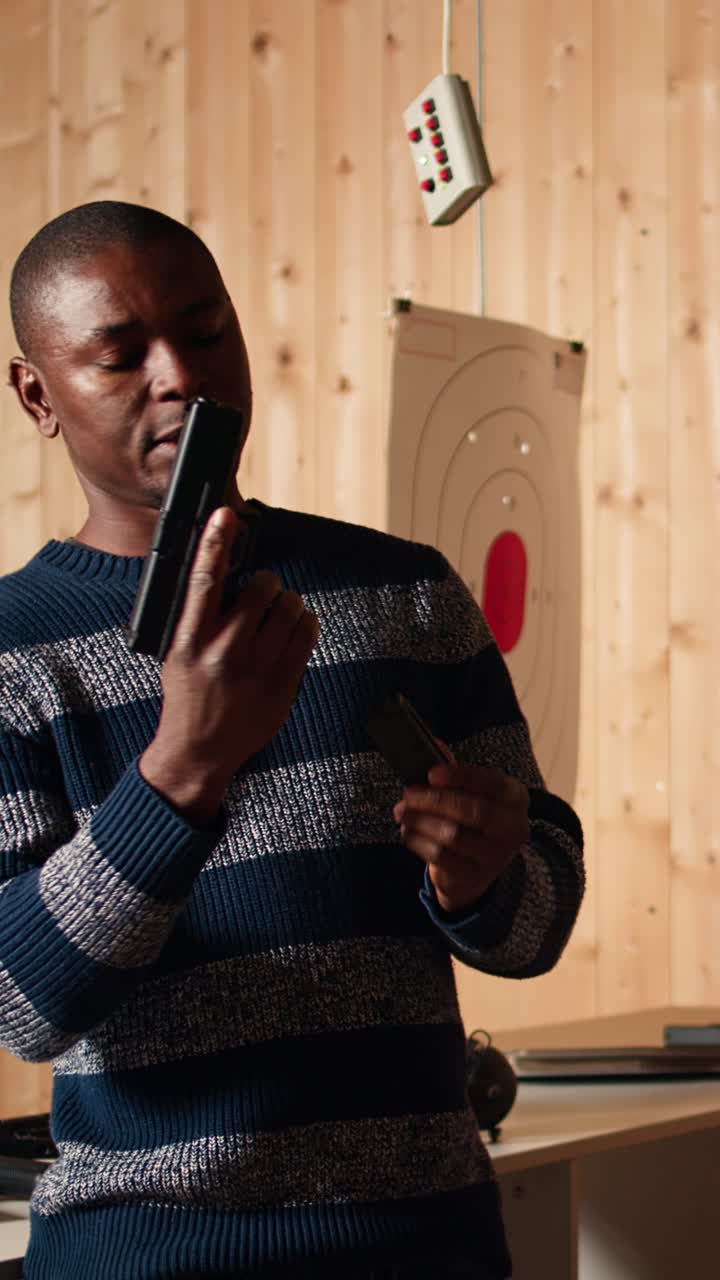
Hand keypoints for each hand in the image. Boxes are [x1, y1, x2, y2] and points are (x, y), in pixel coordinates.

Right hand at [140, 506, 319, 822]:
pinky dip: (304, 623)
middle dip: (266, 583)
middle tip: (262, 594)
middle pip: (262, 588)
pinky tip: (293, 629)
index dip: (215, 543)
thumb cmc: (188, 693)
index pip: (204, 580)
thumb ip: (199, 616)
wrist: (199, 749)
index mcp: (189, 640)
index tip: (223, 516)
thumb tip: (225, 570)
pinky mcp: (283, 685)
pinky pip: (307, 633)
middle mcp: (223, 652)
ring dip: (287, 602)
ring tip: (276, 615)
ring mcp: (256, 669)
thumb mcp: (178, 652)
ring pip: (290, 607)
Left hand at [393, 763, 529, 913]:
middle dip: (435, 800)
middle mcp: (513, 828)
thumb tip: (432, 742)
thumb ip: (454, 771)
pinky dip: (418, 841)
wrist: (477, 868)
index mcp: (516, 798)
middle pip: (474, 811)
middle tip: (408, 793)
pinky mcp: (473, 876)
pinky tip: (407, 831)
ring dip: (421, 821)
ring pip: (454, 836)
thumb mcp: (471, 792)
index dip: (462, 777)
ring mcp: (496, 856)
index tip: (432, 773)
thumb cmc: (472, 819)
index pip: (494, 783)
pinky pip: (441, 857)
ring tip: (401, 811)